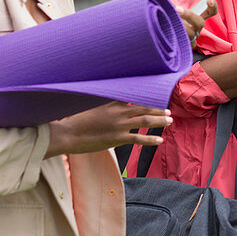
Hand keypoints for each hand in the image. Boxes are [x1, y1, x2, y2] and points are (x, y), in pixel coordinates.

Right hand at [46, 102, 171, 157]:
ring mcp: (118, 125)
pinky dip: (151, 139)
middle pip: (144, 108)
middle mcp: (118, 112)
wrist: (66, 134)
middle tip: (169, 110)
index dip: (148, 95)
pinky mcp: (116, 138)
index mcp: (112, 102)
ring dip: (159, 120)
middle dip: (158, 109)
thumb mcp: (91, 107)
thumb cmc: (75, 121)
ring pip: (145, 121)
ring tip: (170, 121)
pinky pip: (138, 139)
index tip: (158, 95)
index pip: (135, 95)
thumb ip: (104, 104)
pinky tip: (160, 140)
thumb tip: (110, 102)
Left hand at [156, 0, 215, 44]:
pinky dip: (174, 39)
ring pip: (189, 33)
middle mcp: (195, 28)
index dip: (212, 7)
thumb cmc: (165, 15)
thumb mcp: (166, 1)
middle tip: (177, 8)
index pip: (210, 13)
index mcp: (195, 17)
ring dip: (179, 25)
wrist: (154, 30)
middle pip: (199, 22)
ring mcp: (188, 38)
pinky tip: (164, 33)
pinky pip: (180, 44)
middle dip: (189, 14)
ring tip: (167, 19)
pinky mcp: (179, 46)